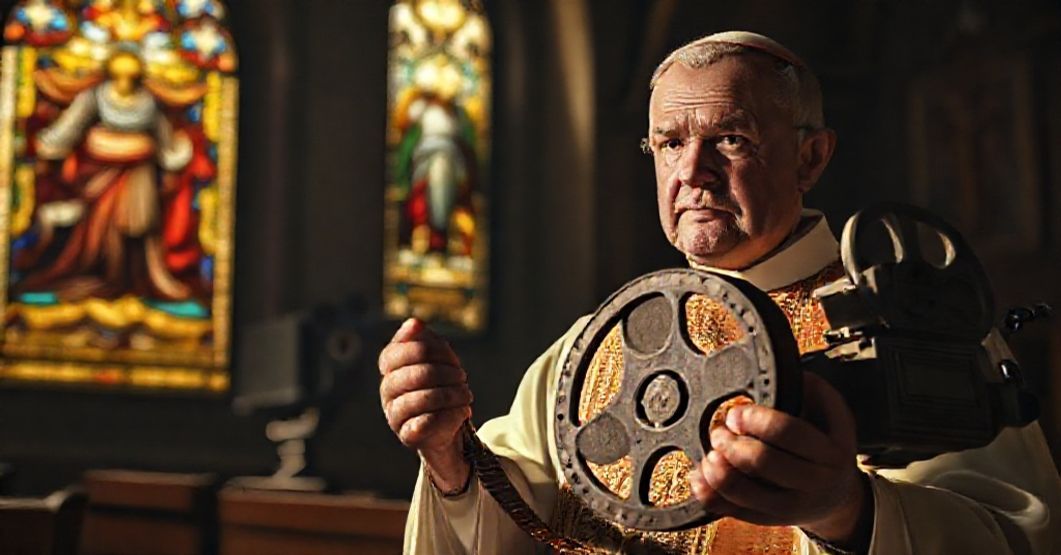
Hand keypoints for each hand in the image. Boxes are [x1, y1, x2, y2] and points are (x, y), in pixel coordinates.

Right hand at [379, 318, 472, 491]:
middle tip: (462, 376)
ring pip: (423, 398)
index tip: (451, 356)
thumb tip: (414, 323)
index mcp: (390, 368)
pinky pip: (428, 422)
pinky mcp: (407, 435)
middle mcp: (387, 391)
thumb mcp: (436, 356)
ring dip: (453, 394)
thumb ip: (424, 338)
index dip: (427, 350)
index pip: (396, 352)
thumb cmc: (441, 384)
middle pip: (416, 374)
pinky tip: (463, 411)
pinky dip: (451, 414)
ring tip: (466, 394)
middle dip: (446, 373)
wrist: (447, 423)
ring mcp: (394, 414)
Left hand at [689, 372, 870, 546]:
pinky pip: (734, 512)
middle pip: (762, 461)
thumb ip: (812, 391)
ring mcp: (790, 507)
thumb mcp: (834, 417)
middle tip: (720, 432)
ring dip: (718, 470)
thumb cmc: (827, 448)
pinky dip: (710, 495)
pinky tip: (701, 477)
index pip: (788, 432)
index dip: (755, 419)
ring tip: (711, 454)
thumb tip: (782, 367)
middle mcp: (813, 482)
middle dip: (732, 442)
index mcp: (829, 452)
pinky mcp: (769, 520)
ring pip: (744, 492)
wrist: (837, 497)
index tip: (737, 413)